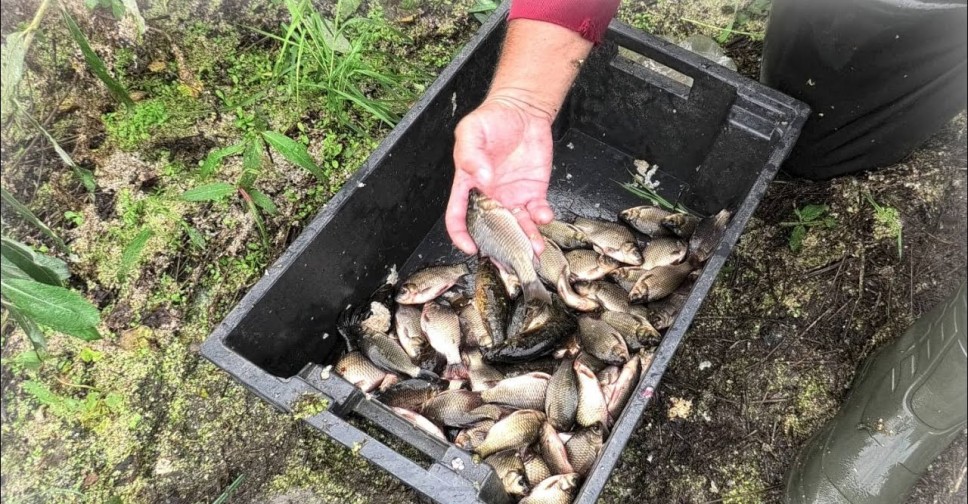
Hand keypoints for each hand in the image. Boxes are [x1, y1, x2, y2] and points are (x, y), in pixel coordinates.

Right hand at [445, 95, 555, 256]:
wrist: (522, 110)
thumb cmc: (491, 119)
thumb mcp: (471, 131)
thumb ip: (471, 155)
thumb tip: (482, 179)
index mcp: (468, 185)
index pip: (459, 216)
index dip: (461, 234)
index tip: (470, 247)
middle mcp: (490, 196)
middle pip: (491, 229)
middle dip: (499, 248)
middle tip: (509, 262)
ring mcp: (513, 196)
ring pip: (517, 226)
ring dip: (526, 240)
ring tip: (534, 249)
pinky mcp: (534, 191)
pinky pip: (537, 212)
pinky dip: (541, 218)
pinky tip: (544, 217)